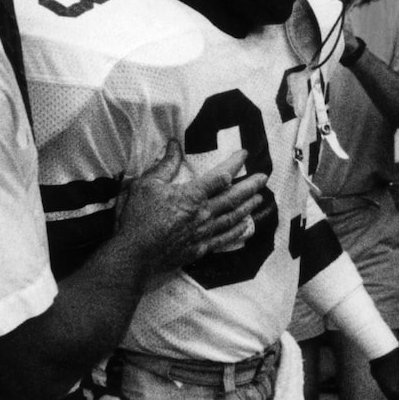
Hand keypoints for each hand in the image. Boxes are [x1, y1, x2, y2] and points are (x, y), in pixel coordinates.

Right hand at [119, 141, 266, 275]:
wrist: (134, 255)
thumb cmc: (137, 218)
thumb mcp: (146, 184)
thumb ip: (164, 165)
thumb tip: (174, 145)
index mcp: (191, 196)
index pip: (220, 176)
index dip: (234, 163)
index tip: (244, 154)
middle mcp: (203, 214)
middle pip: (233, 198)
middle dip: (250, 186)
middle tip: (264, 177)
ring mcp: (203, 233)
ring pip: (233, 218)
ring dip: (248, 207)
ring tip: (260, 199)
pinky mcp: (200, 249)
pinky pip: (225, 239)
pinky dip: (238, 232)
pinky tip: (246, 228)